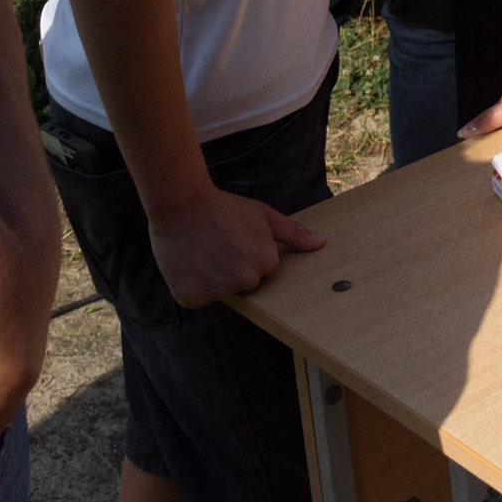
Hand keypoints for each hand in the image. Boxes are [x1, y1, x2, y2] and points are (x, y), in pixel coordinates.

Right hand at [149, 187, 324, 309]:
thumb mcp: (263, 216)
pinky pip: (195, 298)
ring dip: (210, 279)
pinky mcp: (192, 297)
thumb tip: (321, 243)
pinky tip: (188, 263)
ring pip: (219, 293)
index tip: (235, 240)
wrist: (181, 203)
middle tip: (217, 245)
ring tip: (202, 252)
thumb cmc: (223, 208)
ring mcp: (218, 291)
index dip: (248, 256)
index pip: (263, 272)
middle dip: (231, 270)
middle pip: (242, 285)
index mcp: (265, 264)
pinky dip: (190, 286)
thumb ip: (293, 234)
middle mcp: (245, 281)